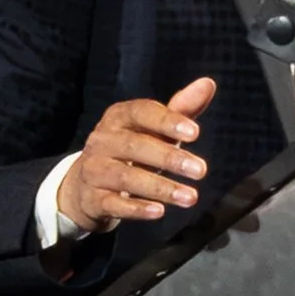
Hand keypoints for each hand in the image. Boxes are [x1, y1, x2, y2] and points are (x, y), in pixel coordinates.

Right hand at [56, 75, 215, 230]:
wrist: (86, 186)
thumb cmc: (130, 152)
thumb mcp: (153, 130)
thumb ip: (180, 109)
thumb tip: (208, 84)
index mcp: (118, 117)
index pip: (141, 112)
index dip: (167, 121)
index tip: (196, 133)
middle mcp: (102, 140)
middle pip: (135, 146)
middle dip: (169, 158)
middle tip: (201, 170)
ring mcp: (94, 170)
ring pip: (126, 177)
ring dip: (160, 187)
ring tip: (191, 197)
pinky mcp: (92, 199)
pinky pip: (114, 204)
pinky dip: (137, 208)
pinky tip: (159, 212)